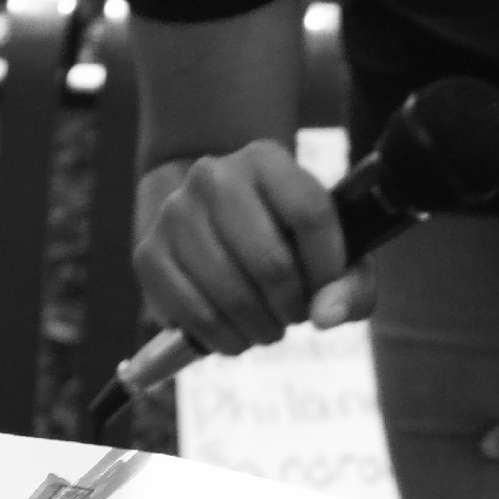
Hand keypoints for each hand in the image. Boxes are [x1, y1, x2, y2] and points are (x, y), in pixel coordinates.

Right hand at [134, 141, 365, 355]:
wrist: (209, 220)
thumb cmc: (282, 240)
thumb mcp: (329, 250)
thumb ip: (350, 284)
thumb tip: (326, 317)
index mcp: (266, 160)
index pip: (310, 213)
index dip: (329, 269)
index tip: (328, 293)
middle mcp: (214, 176)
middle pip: (272, 263)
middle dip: (293, 307)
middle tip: (295, 316)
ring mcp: (175, 214)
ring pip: (233, 295)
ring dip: (260, 329)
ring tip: (268, 327)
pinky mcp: (148, 254)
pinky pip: (194, 314)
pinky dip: (224, 339)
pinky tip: (236, 335)